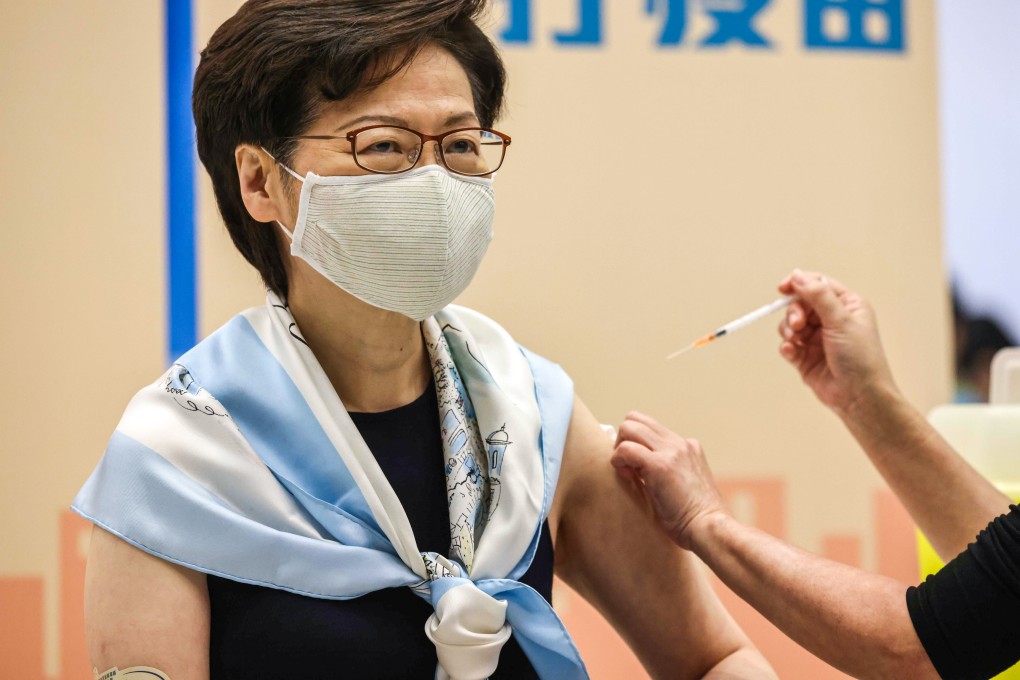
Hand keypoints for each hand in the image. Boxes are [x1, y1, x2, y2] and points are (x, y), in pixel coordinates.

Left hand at [610, 412, 726, 548]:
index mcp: (688, 446)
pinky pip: (625, 449)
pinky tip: (628, 478)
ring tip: (627, 473)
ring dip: (619, 449)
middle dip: (623, 440)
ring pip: (628, 427)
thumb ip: (669, 471)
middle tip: (626, 467)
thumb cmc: (696, 519)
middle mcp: (680, 443)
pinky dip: (618, 461)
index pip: (650, 427)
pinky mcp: (660, 465)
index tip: (635, 467)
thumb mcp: (686, 485)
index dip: (636, 443)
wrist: (710, 529)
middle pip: (635, 419)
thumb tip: (639, 470)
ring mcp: (671, 451)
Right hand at [778, 270, 896, 414]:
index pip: (818, 285)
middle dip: (794, 312)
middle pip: (801, 304)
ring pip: (791, 324)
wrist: (859, 397)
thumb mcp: (841, 320)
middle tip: (797, 324)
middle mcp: (832, 320)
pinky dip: (787, 346)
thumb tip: (798, 275)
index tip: (783, 288)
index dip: (799, 284)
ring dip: (788, 329)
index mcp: (847, 306)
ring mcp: (818, 339)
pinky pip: (788, 345)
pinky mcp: (806, 357)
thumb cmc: (861, 359)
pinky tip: (791, 351)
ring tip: (794, 339)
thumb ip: (818, 296)